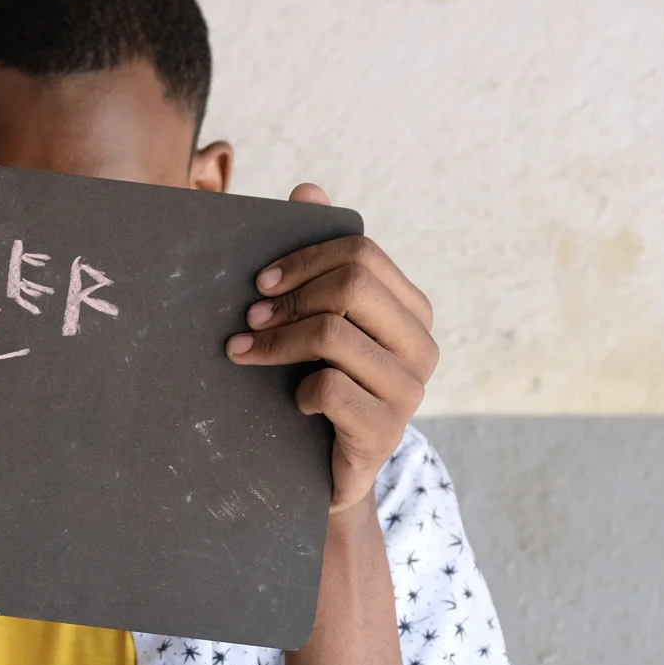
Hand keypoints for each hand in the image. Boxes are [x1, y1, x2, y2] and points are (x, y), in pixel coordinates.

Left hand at [226, 183, 436, 513]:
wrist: (319, 475)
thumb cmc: (315, 386)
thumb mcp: (314, 321)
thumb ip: (316, 259)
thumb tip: (307, 189)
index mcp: (410, 309)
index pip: (361, 252)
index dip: (303, 259)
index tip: (260, 284)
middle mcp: (420, 345)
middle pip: (351, 285)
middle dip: (289, 297)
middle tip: (248, 320)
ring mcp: (409, 391)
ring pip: (333, 334)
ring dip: (276, 343)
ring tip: (242, 354)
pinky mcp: (385, 433)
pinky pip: (330, 389)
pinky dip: (297, 390)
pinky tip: (290, 401)